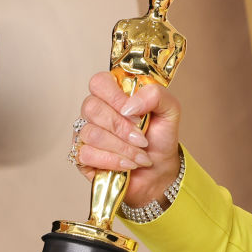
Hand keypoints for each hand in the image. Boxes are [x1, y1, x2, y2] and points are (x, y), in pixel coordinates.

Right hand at [74, 71, 182, 205]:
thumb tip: (129, 105)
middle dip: (122, 128)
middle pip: (92, 108)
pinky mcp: (81, 155)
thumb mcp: (170, 111)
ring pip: (91, 133)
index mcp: (114, 94)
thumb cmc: (160, 138)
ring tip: (140, 155)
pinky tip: (127, 165)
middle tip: (142, 139)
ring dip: (122, 148)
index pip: (99, 82)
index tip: (136, 114)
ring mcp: (86, 132)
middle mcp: (96, 111)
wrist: (160, 169)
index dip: (116, 98)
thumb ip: (156, 95)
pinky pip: (86, 154)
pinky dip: (113, 161)